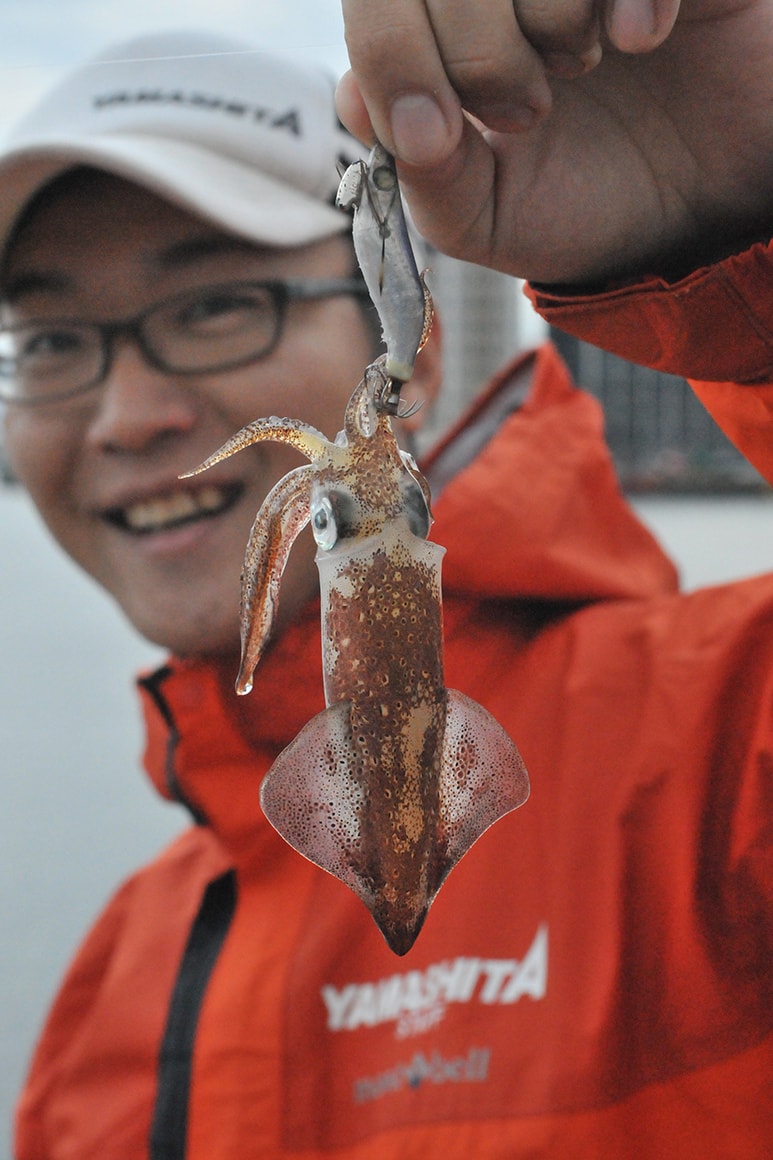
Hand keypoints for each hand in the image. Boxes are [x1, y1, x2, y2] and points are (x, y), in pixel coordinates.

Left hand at [337, 0, 772, 283]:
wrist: (700, 212)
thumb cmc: (585, 203)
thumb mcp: (486, 220)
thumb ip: (420, 175)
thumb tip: (360, 100)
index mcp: (444, 35)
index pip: (380, 0)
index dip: (391, 54)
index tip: (436, 134)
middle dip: (472, 50)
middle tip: (525, 115)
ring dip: (550, 19)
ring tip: (582, 70)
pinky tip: (643, 39)